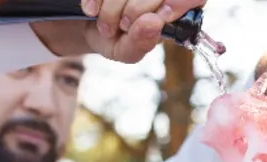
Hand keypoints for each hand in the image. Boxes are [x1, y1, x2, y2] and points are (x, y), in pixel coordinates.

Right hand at [32, 0, 201, 62]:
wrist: (87, 26)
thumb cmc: (116, 39)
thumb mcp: (127, 51)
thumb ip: (142, 43)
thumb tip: (154, 22)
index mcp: (173, 11)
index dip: (178, 4)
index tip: (157, 17)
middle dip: (136, 11)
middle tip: (123, 27)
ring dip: (113, 9)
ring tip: (105, 26)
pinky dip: (96, 1)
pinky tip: (91, 10)